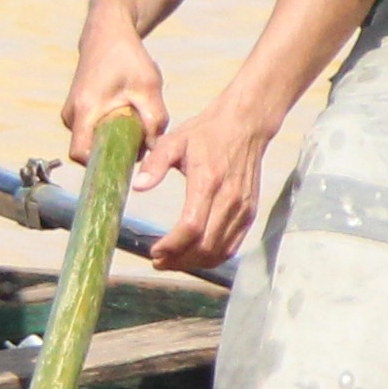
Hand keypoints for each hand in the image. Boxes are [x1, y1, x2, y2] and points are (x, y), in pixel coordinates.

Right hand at [60, 32, 166, 166]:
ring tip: (133, 120)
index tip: (123, 164)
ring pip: (91, 141)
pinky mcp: (75, 111)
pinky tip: (125, 114)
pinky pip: (90, 131)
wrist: (107, 33)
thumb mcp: (149, 87)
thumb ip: (155, 120)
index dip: (100, 166)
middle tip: (139, 138)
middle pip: (89, 150)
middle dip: (114, 151)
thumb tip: (154, 149)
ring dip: (112, 139)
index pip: (81, 154)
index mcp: (85, 110)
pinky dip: (108, 130)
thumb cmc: (127, 57)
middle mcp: (71, 114)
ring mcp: (70, 113)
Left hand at [138, 100, 271, 274]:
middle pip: (204, 245)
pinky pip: (232, 246)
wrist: (245, 126)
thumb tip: (138, 186)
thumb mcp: (174, 140)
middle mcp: (229, 199)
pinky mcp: (250, 214)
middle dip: (179, 260)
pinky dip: (213, 258)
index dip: (172, 246)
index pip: (191, 227)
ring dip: (194, 263)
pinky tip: (194, 256)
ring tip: (173, 261)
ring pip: (219, 251)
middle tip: (158, 261)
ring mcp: (242, 209)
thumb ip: (155, 163)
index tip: (154, 251)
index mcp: (207, 181)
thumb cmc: (207, 133)